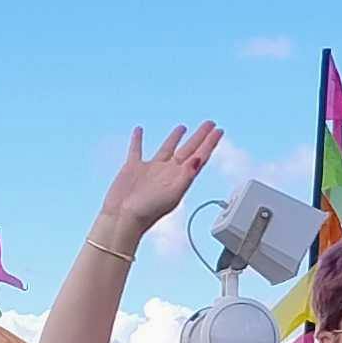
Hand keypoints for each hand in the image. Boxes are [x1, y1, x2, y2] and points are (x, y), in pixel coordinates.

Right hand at [95, 123, 221, 250]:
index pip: (200, 157)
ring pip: (167, 148)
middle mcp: (168, 172)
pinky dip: (137, 140)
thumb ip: (186, 176)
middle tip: (210, 123)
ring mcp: (151, 169)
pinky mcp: (133, 168)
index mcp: (179, 178)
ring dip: (175, 137)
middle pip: (188, 150)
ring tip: (182, 127)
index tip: (219, 130)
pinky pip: (136, 149)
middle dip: (200, 137)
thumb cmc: (148, 212)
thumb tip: (197, 158)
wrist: (123, 219)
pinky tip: (139, 130)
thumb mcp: (172, 195)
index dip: (210, 144)